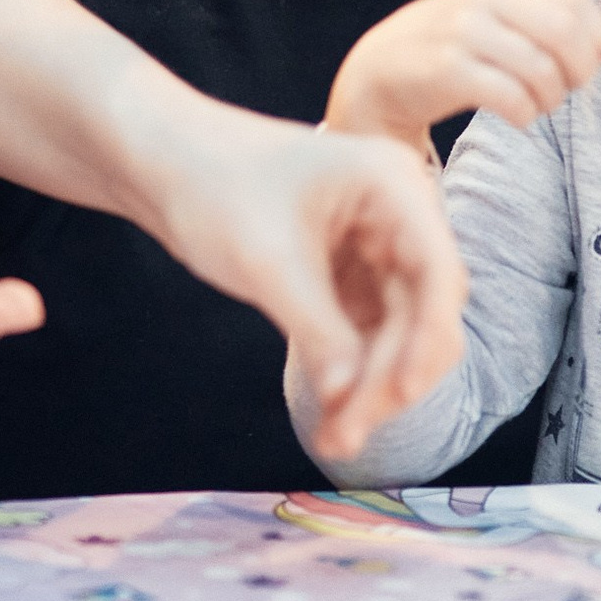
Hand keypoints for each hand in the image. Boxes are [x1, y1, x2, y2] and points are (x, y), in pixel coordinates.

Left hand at [142, 101, 465, 463]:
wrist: (163, 162)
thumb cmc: (212, 186)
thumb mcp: (266, 262)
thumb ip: (318, 330)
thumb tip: (351, 396)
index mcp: (391, 184)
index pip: (437, 271)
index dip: (428, 337)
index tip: (403, 393)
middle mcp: (397, 213)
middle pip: (422, 311)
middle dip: (389, 377)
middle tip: (347, 433)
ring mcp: (375, 245)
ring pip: (398, 331)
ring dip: (371, 386)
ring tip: (335, 438)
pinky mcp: (350, 273)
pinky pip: (368, 333)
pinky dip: (353, 373)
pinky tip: (333, 412)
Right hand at [325, 0, 600, 153]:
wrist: (375, 75)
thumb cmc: (449, 49)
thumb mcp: (491, 13)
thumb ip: (539, 12)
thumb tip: (598, 41)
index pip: (576, 2)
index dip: (594, 40)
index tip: (583, 65)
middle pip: (566, 33)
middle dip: (579, 71)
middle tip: (566, 90)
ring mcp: (461, 31)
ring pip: (543, 69)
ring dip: (551, 98)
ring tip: (537, 105)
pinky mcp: (446, 69)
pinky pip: (513, 97)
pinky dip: (526, 114)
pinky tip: (517, 116)